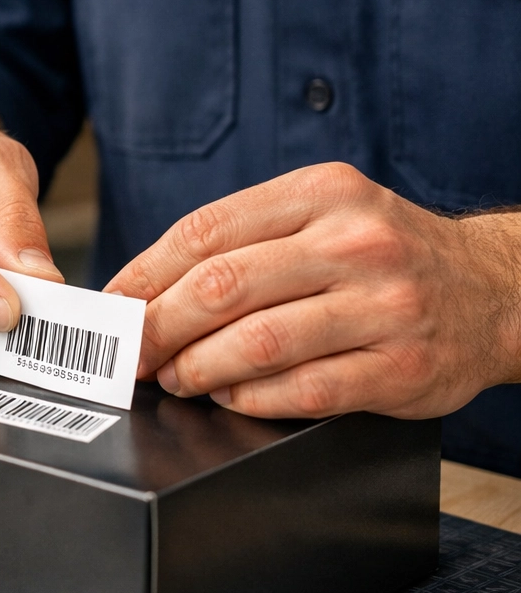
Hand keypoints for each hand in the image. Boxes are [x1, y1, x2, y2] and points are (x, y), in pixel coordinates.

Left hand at [105, 163, 520, 417]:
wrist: (496, 289)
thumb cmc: (384, 254)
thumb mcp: (322, 214)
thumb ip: (244, 238)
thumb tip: (145, 287)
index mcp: (322, 193)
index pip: (204, 232)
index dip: (143, 275)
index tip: (112, 306)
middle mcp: (354, 243)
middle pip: (221, 287)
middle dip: (159, 328)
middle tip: (133, 353)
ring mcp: (383, 305)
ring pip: (257, 342)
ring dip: (198, 369)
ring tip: (177, 377)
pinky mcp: (400, 367)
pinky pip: (304, 390)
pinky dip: (252, 399)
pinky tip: (231, 397)